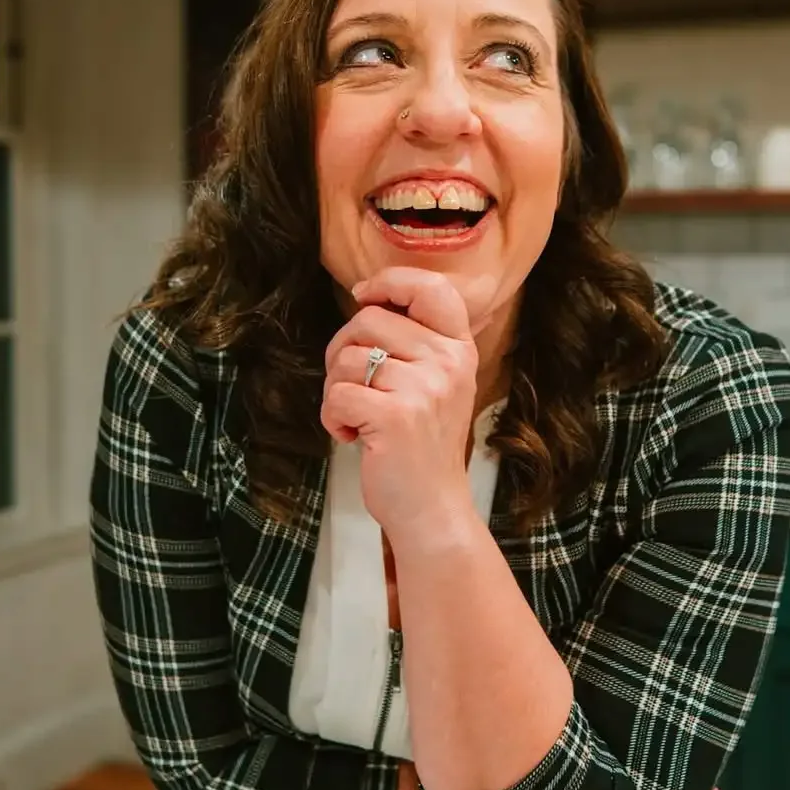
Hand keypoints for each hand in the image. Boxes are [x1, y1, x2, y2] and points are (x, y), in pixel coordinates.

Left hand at [321, 267, 479, 536]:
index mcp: (458, 349)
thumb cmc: (422, 446)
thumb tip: (367, 297)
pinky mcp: (395, 417)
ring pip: (347, 358)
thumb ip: (415, 342)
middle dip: (342, 349)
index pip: (431, 288)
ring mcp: (424, 389)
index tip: (363, 296)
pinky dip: (331, 417)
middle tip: (352, 386)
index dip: (389, 281)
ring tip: (355, 417)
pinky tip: (351, 436)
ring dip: (335, 389)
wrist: (432, 508)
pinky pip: (337, 394)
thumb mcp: (437, 384)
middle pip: (368, 319)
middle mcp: (447, 363)